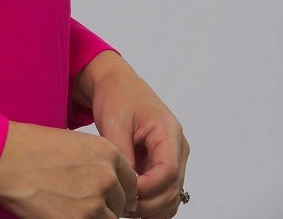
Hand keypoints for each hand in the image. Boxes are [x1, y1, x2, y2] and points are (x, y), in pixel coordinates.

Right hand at [0, 119, 138, 217]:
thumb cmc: (33, 147)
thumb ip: (98, 163)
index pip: (131, 181)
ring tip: (72, 206)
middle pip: (121, 203)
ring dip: (95, 216)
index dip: (119, 191)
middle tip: (84, 202)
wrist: (7, 157)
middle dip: (107, 205)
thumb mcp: (74, 144)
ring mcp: (95, 202)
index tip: (109, 196)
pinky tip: (64, 211)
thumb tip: (111, 184)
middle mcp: (107, 176)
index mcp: (108, 152)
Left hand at [77, 53, 190, 217]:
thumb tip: (129, 185)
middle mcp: (176, 147)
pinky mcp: (162, 164)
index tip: (126, 192)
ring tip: (125, 207)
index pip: (168, 171)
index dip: (148, 188)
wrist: (116, 84)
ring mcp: (172, 157)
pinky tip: (132, 204)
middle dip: (148, 203)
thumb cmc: (117, 96)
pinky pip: (164, 191)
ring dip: (151, 207)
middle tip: (122, 205)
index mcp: (168, 132)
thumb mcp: (115, 123)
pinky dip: (152, 203)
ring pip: (171, 195)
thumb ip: (124, 154)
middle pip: (173, 188)